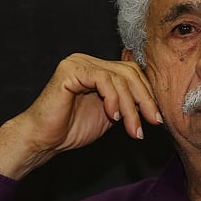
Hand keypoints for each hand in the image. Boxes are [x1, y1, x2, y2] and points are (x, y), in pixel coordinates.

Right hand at [0, 54, 163, 179]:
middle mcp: (88, 61)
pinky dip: (113, 98)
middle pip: (129, 72)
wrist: (44, 140)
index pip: (132, 72)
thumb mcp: (110, 115)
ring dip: (131, 106)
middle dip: (145, 99)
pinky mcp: (70, 70)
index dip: (148, 94)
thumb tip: (154, 101)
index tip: (156, 118)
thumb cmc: (71, 129)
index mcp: (97, 69)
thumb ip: (126, 102)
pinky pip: (102, 79)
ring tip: (132, 129)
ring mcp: (78, 63)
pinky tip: (113, 117)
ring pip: (119, 77)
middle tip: (153, 122)